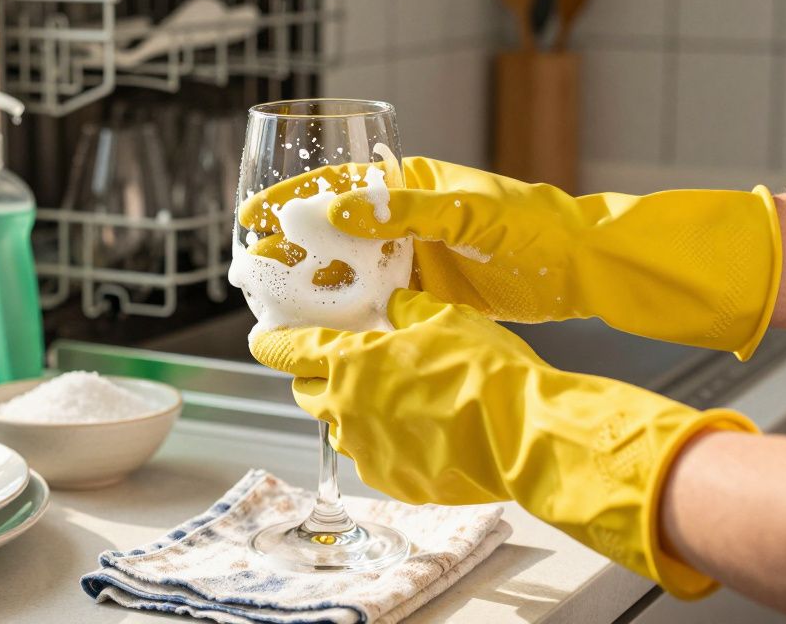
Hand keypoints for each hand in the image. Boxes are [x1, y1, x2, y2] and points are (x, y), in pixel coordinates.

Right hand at [243, 157, 783, 357]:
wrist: (583, 269)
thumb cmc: (534, 226)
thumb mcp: (468, 213)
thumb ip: (405, 212)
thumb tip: (337, 208)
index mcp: (410, 184)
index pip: (338, 184)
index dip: (293, 200)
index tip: (254, 217)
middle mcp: (404, 219)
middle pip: (335, 231)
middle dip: (294, 249)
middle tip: (255, 272)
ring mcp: (413, 258)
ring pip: (352, 271)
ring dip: (318, 287)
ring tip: (276, 307)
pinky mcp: (426, 294)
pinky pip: (377, 302)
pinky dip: (352, 314)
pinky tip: (325, 331)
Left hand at [251, 289, 758, 598]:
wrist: (522, 434)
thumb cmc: (483, 370)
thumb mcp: (441, 317)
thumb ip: (403, 309)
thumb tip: (390, 304)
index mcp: (348, 364)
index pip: (287, 351)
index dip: (271, 341)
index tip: (263, 337)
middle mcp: (345, 411)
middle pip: (306, 391)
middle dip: (316, 374)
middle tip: (344, 361)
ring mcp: (366, 451)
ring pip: (339, 426)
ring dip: (352, 409)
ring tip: (394, 396)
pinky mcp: (390, 481)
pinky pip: (372, 455)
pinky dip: (383, 440)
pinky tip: (418, 429)